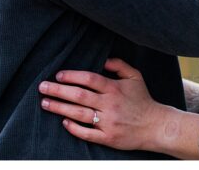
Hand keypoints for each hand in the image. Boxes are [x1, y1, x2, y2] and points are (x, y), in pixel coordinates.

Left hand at [39, 58, 170, 150]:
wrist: (155, 126)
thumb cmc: (143, 100)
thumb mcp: (135, 77)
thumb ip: (119, 65)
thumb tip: (103, 60)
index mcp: (115, 88)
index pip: (89, 79)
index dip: (72, 76)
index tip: (58, 75)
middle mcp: (110, 104)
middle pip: (79, 95)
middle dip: (58, 91)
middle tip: (42, 87)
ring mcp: (108, 122)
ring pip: (79, 113)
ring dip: (60, 108)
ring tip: (45, 103)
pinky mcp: (108, 137)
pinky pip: (87, 133)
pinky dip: (74, 128)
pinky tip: (63, 122)